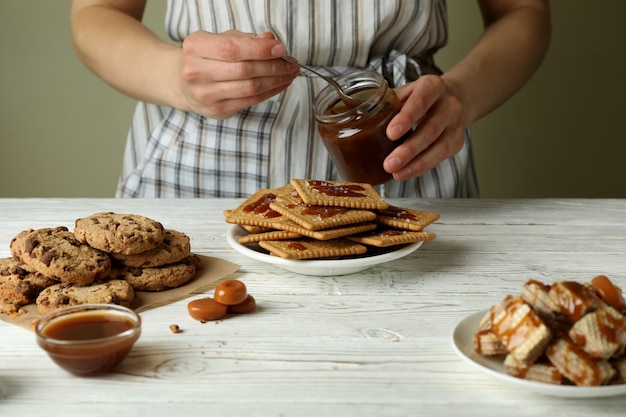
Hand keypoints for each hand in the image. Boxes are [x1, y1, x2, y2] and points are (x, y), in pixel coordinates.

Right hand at [179, 30, 299, 118]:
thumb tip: (270, 41)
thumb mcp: (220, 40)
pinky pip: (250, 101)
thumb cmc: (206, 57)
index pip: (233, 48)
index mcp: (196, 47)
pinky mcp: (217, 110)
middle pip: (244, 70)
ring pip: (250, 88)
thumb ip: (245, 39)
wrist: (181, 82)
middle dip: (273, 67)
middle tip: (291, 63)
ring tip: (289, 74)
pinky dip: (270, 92)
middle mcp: (196, 71)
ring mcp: (205, 94)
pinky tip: (279, 84)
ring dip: (275, 81)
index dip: (260, 49)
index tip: (280, 49)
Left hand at [383, 75, 467, 180]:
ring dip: (416, 164)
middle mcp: (448, 104)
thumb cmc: (422, 96)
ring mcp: (456, 124)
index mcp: (432, 86)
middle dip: (409, 149)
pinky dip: (422, 167)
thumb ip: (389, 102)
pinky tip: (406, 172)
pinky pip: (440, 157)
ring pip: (439, 147)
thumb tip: (362, 119)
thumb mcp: (407, 91)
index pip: (420, 102)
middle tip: (389, 163)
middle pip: (430, 129)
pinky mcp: (457, 142)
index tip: (391, 133)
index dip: (406, 118)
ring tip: (396, 173)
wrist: (457, 97)